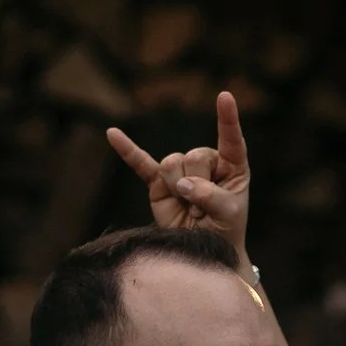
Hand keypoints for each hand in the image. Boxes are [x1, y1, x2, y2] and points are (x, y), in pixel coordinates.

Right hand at [106, 90, 251, 261]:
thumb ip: (210, 196)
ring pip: (172, 164)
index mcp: (231, 164)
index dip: (227, 118)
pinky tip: (113, 134)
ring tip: (191, 210)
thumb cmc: (225, 229)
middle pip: (194, 156)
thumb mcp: (228, 213)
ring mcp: (180, 170)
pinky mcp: (158, 182)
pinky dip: (127, 150)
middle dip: (199, 186)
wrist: (203, 248)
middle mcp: (205, 161)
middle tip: (204, 210)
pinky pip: (141, 163)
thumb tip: (182, 185)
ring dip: (180, 191)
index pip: (230, 138)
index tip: (224, 96)